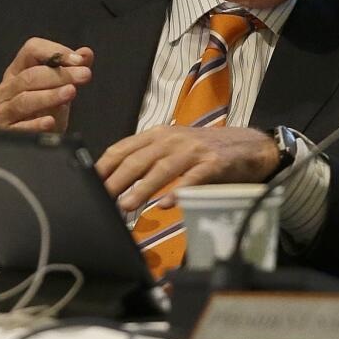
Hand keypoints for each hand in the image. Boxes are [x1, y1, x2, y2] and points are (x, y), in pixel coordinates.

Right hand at [0, 38, 93, 133]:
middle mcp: (6, 88)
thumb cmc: (46, 110)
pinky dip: (35, 124)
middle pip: (30, 75)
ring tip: (71, 92)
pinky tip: (50, 122)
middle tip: (85, 75)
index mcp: (18, 70)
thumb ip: (73, 69)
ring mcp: (2, 110)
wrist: (37, 141)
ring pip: (24, 99)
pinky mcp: (4, 131)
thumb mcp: (61, 87)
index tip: (79, 60)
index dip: (55, 51)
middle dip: (60, 75)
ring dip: (50, 95)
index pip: (31, 49)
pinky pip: (19, 127)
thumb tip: (86, 53)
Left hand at [96, 126, 279, 211]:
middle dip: (116, 180)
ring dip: (142, 188)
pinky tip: (167, 204)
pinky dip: (179, 191)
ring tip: (126, 205)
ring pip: (162, 169)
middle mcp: (174, 139)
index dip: (103, 166)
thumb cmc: (207, 151)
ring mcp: (194, 150)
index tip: (87, 183)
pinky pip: (193, 179)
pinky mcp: (214, 164)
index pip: (123, 148)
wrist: (251, 146)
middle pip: (138, 160)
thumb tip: (115, 181)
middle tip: (101, 198)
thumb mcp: (175, 147)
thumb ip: (149, 159)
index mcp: (160, 134)